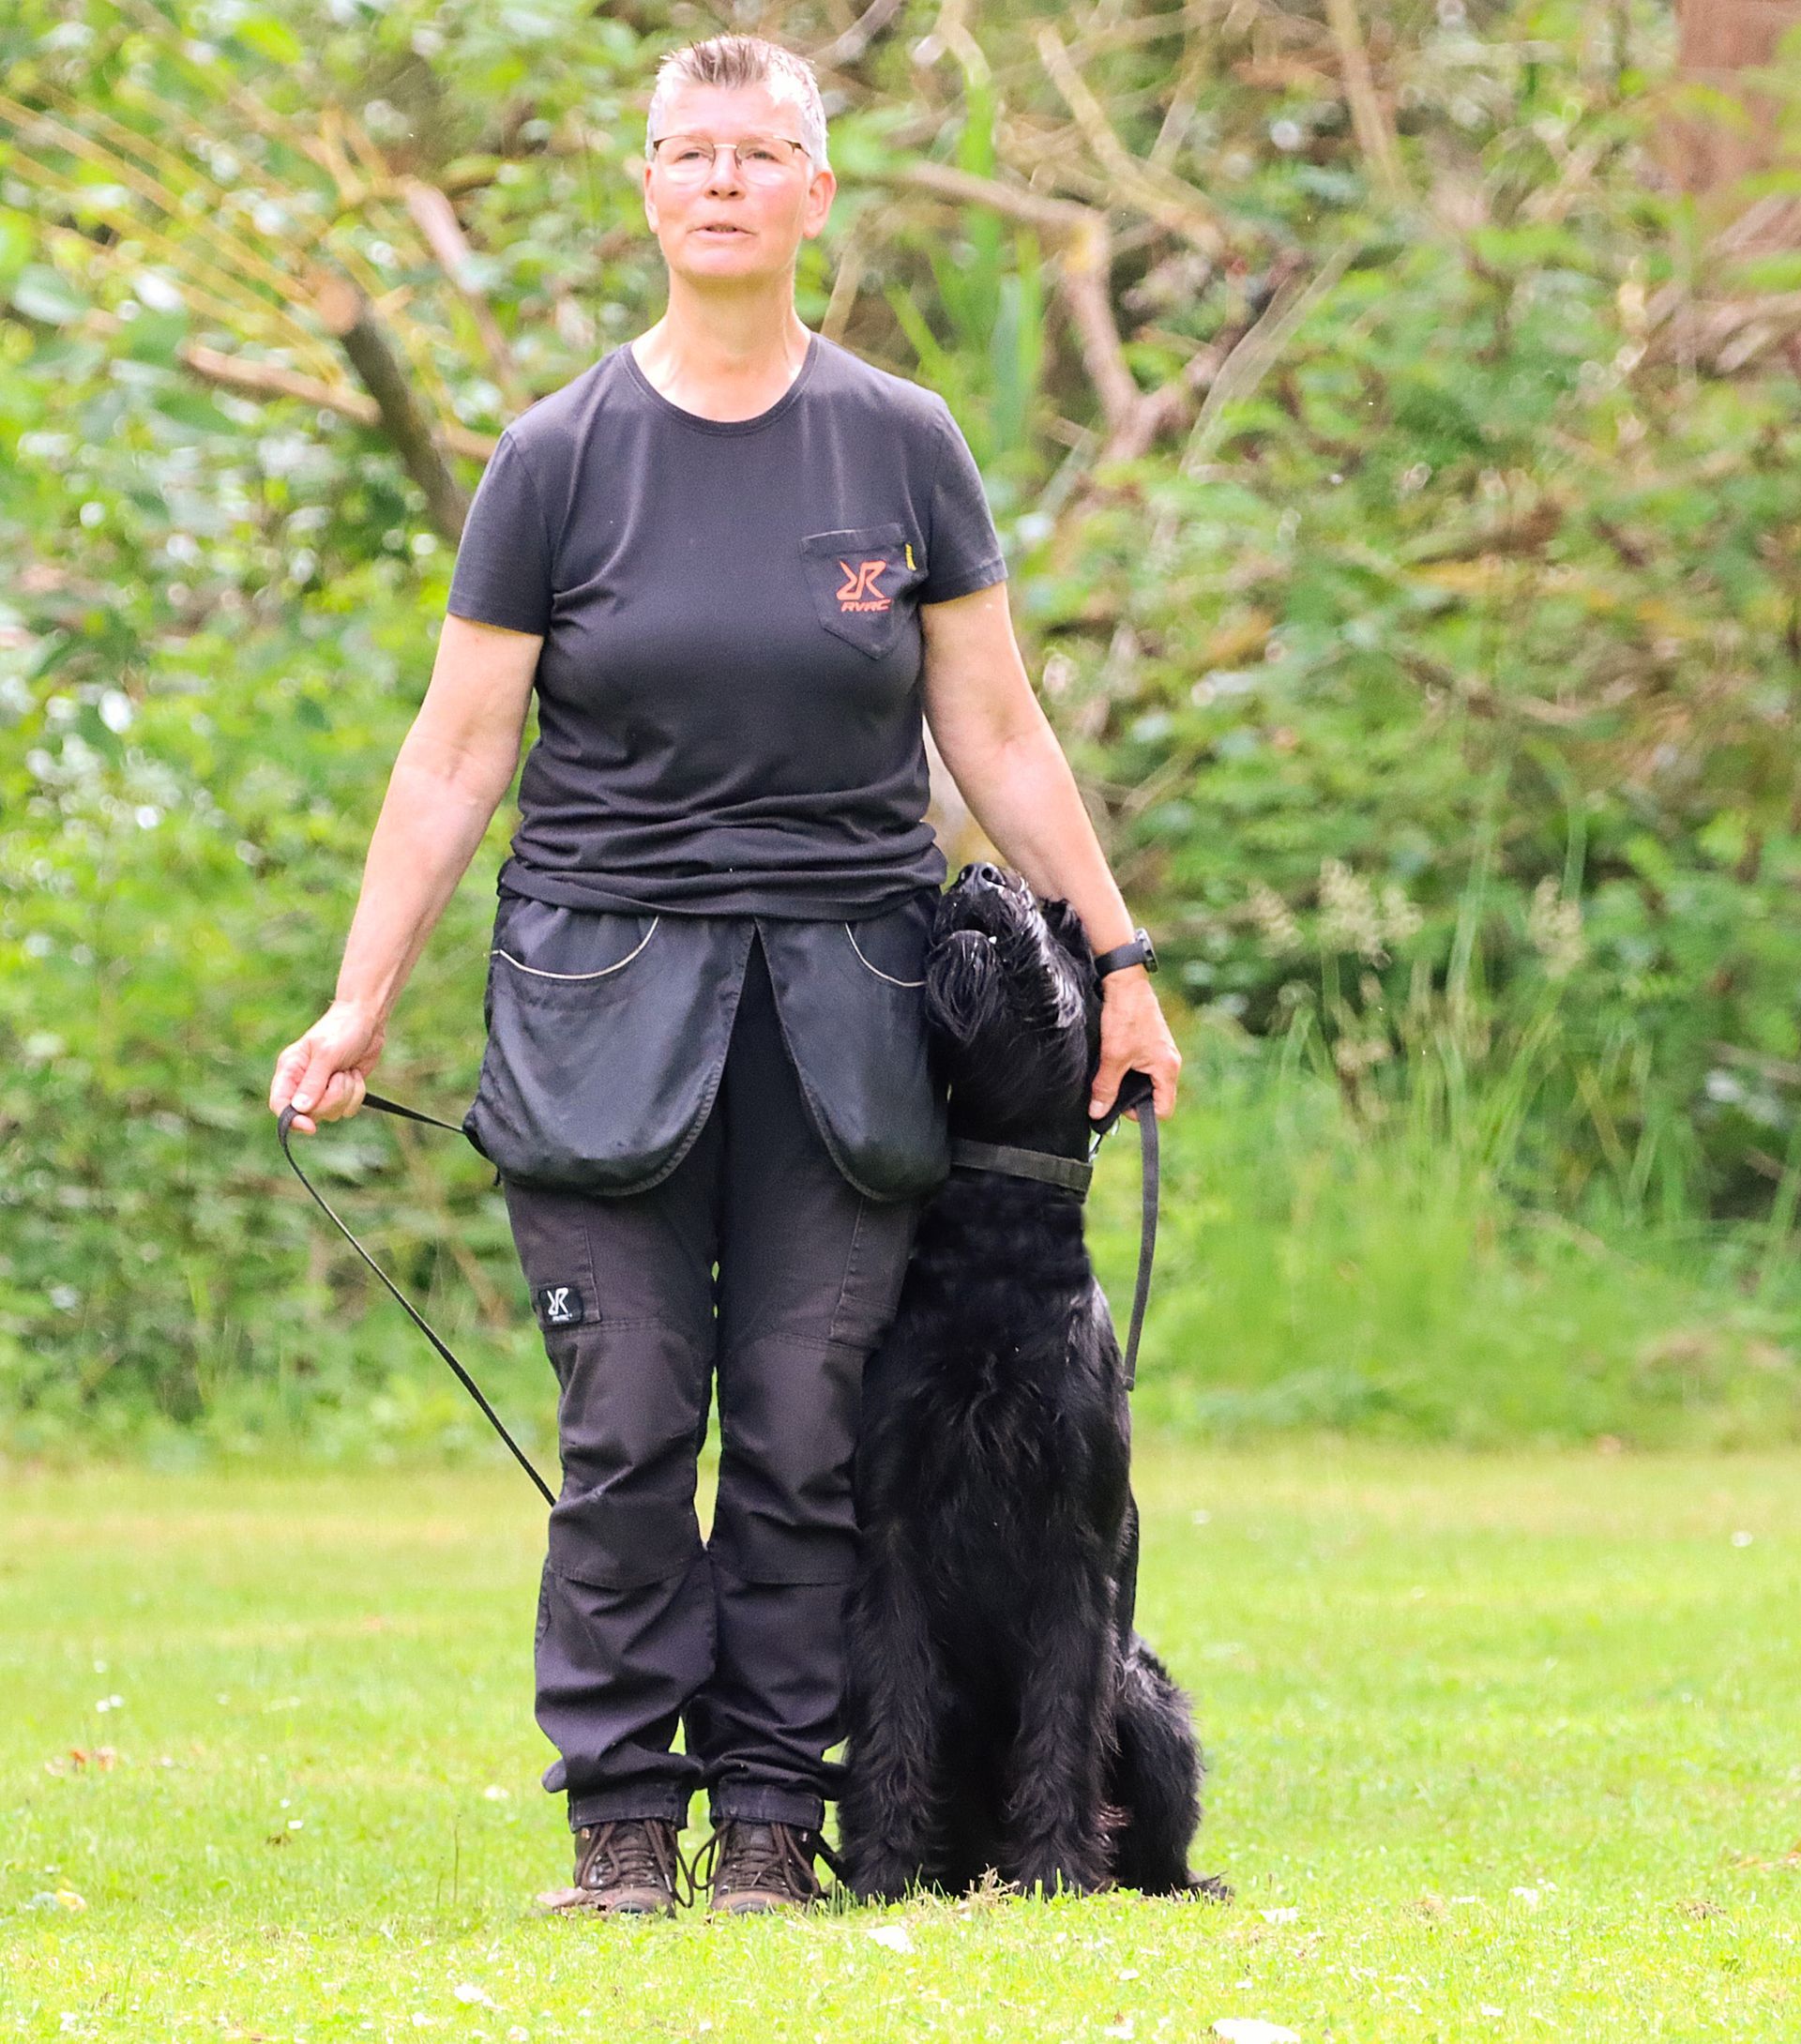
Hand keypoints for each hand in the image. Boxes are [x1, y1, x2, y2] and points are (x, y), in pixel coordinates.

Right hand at [269, 1000, 387, 1135]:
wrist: (366, 1020)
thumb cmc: (341, 1030)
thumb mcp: (327, 1054)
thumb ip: (313, 1082)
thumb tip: (299, 1109)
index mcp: (289, 1070)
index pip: (279, 1104)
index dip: (291, 1120)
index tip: (310, 1126)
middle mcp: (302, 1083)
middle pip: (310, 1114)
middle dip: (331, 1099)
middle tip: (339, 1077)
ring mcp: (322, 1090)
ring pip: (332, 1113)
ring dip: (346, 1093)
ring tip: (346, 1070)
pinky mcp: (341, 1092)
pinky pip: (348, 1108)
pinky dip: (357, 1093)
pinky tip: (354, 1074)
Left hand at [1087, 970, 1179, 1122]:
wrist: (1126, 983)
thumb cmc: (1125, 1016)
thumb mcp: (1113, 1056)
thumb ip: (1106, 1087)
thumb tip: (1098, 1112)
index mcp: (1167, 1069)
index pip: (1163, 1110)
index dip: (1141, 1115)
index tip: (1120, 1107)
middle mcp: (1170, 1062)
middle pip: (1156, 1097)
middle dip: (1133, 1098)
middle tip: (1112, 1091)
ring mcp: (1163, 1052)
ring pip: (1148, 1081)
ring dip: (1129, 1083)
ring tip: (1112, 1073)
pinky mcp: (1153, 1043)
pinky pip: (1144, 1067)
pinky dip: (1130, 1069)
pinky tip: (1115, 1060)